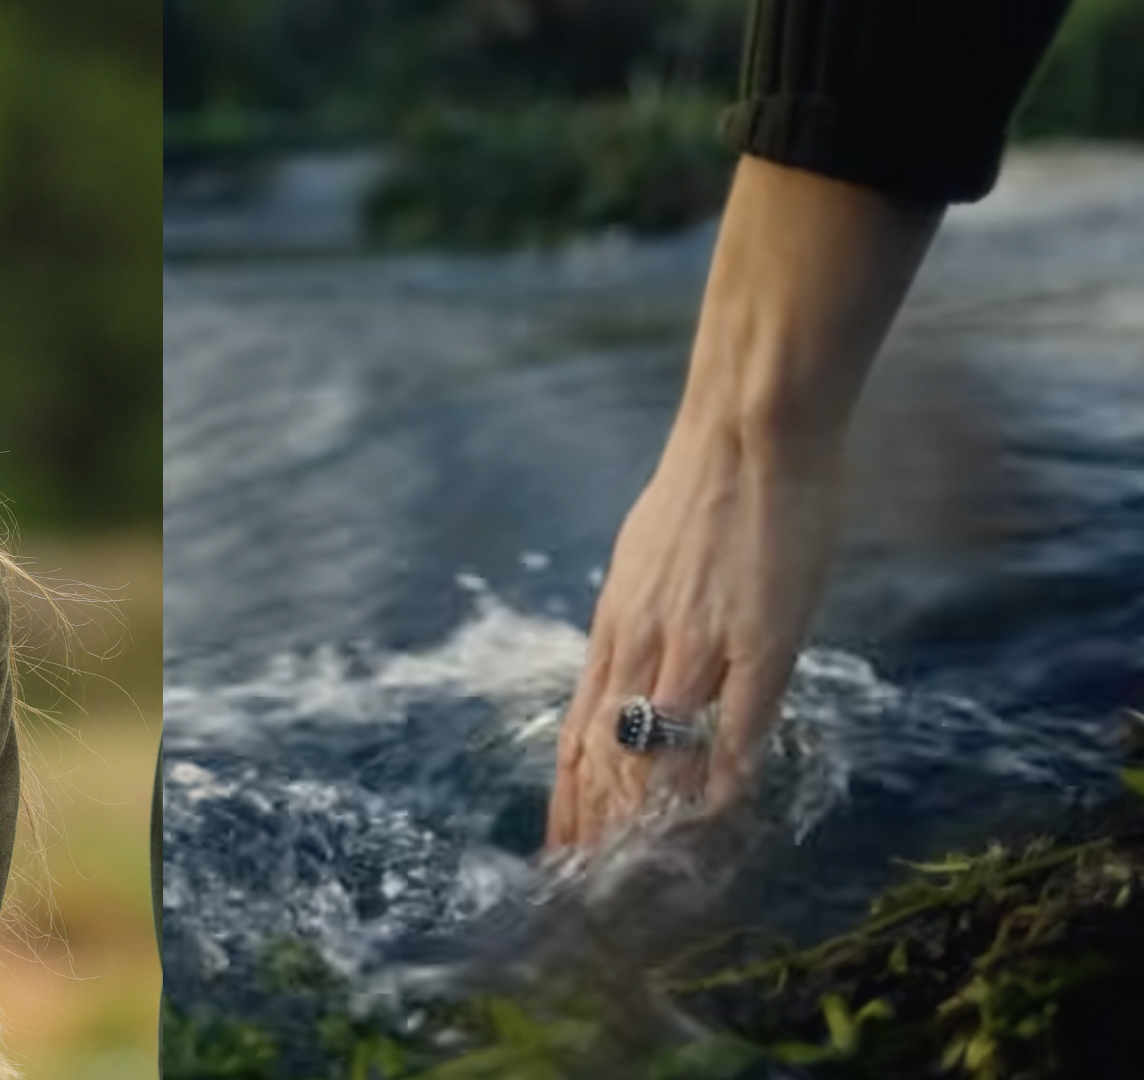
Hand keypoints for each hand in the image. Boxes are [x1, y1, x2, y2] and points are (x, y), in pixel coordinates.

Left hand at [544, 421, 845, 850]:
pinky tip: (723, 816)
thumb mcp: (643, 561)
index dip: (568, 800)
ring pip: (661, 748)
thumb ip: (637, 616)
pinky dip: (727, 774)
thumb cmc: (702, 489)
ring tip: (646, 877)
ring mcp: (699, 642)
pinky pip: (739, 722)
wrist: (747, 430)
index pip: (578, 733)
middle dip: (595, 829)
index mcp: (614, 626)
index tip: (559, 851)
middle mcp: (641, 642)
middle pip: (606, 757)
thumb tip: (628, 652)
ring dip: (654, 819)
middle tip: (588, 890)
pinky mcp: (761, 637)